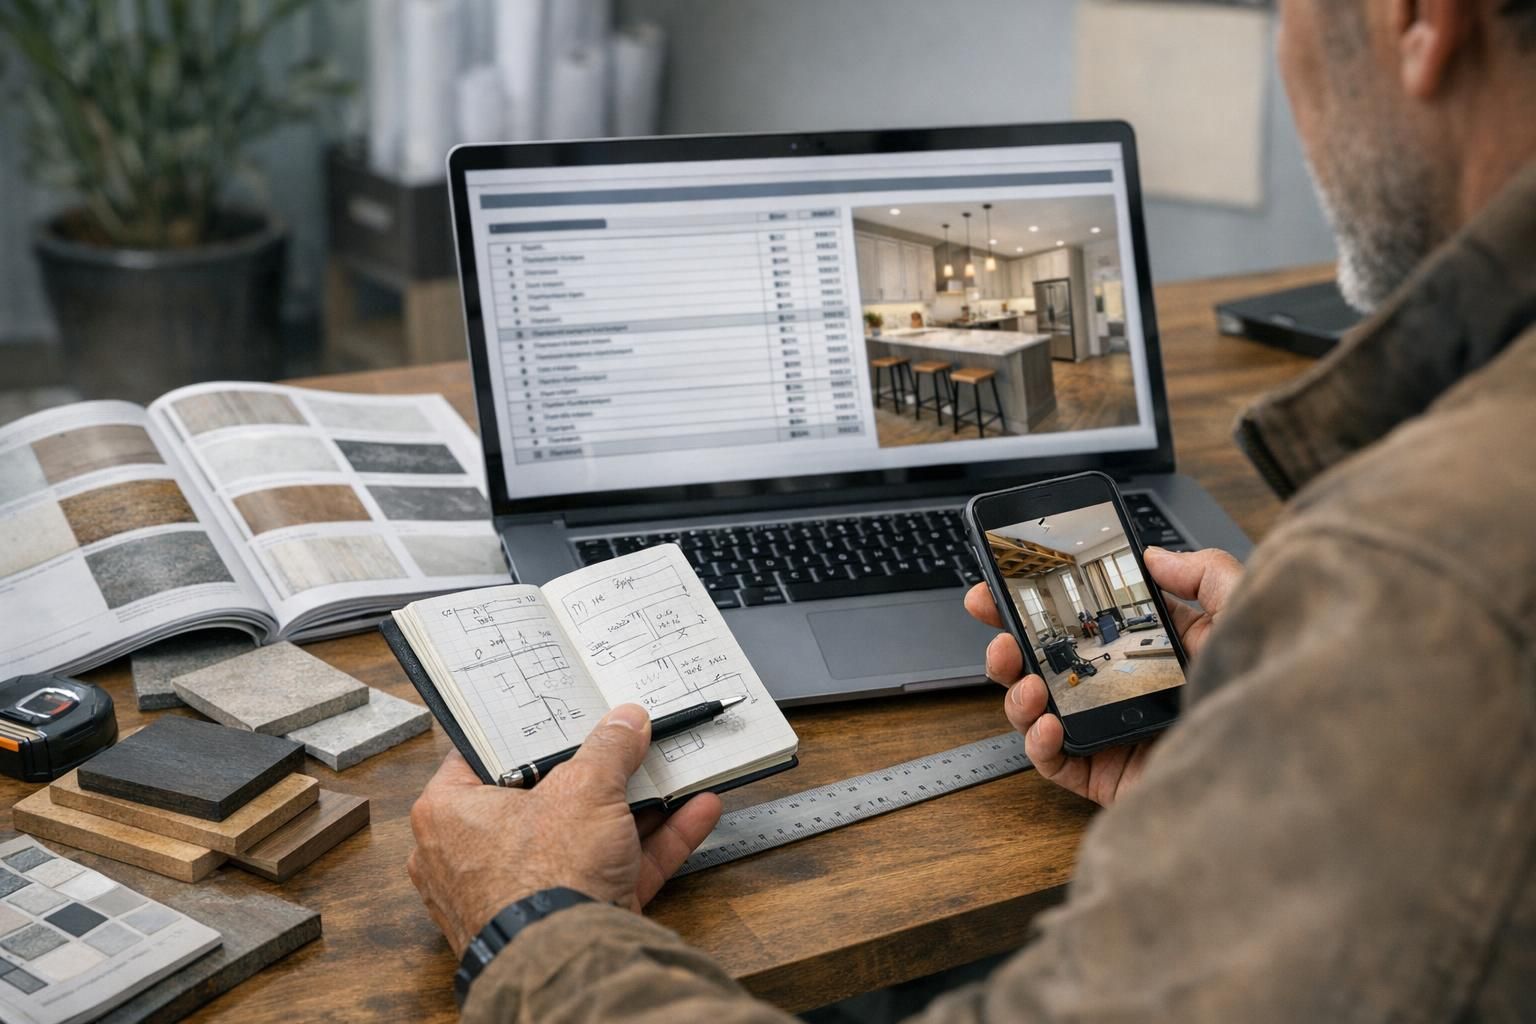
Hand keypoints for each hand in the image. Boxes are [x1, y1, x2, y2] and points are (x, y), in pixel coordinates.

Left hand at [407, 704, 722, 955]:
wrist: (570, 959)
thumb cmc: (542, 878)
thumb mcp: (584, 788)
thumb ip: (609, 749)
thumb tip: (626, 724)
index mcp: (449, 815)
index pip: (480, 758)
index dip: (524, 735)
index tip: (559, 718)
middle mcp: (475, 857)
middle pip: (545, 799)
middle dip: (597, 776)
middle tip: (623, 744)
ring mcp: (524, 894)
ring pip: (585, 839)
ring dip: (637, 809)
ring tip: (669, 773)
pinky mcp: (567, 920)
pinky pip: (612, 872)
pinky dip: (652, 846)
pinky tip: (693, 813)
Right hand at [963, 546, 1242, 806]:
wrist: (1282, 758)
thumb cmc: (1269, 687)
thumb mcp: (1242, 610)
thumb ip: (1203, 572)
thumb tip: (1155, 556)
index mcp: (1151, 649)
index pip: (1080, 623)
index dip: (1035, 605)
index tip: (1002, 585)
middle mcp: (1124, 690)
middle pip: (1047, 666)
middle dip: (1008, 646)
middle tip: (998, 633)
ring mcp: (1112, 734)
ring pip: (1039, 713)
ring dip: (1017, 694)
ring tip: (1028, 683)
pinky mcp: (1110, 777)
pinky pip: (1057, 763)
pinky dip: (1039, 744)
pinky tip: (1048, 724)